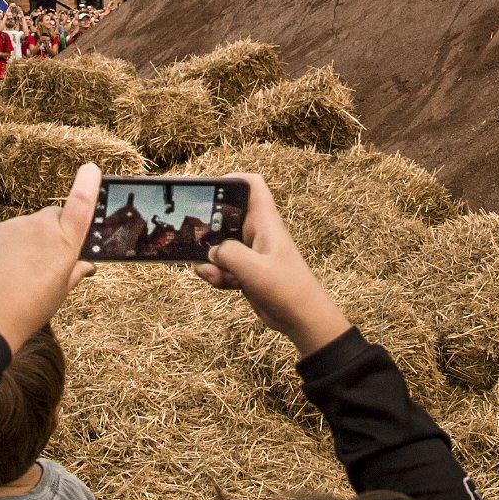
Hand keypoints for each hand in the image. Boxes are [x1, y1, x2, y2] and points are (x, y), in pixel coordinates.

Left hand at [0, 165, 99, 350]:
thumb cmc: (31, 308)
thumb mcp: (60, 292)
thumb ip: (75, 272)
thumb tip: (88, 267)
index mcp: (65, 242)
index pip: (81, 203)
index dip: (88, 183)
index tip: (91, 168)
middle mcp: (42, 227)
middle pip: (54, 216)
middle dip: (55, 229)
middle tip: (47, 260)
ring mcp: (16, 226)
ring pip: (30, 226)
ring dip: (31, 240)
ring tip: (22, 272)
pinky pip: (9, 232)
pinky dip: (10, 245)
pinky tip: (5, 268)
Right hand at [199, 175, 351, 357]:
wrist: (303, 319)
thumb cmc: (287, 290)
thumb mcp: (254, 270)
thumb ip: (228, 254)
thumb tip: (211, 251)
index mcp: (265, 224)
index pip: (253, 187)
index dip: (234, 180)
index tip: (211, 188)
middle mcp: (258, 234)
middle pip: (229, 217)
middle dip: (210, 226)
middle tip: (195, 236)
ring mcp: (252, 254)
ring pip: (223, 246)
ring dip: (212, 257)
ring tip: (210, 272)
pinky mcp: (248, 272)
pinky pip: (225, 266)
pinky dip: (218, 273)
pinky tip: (217, 282)